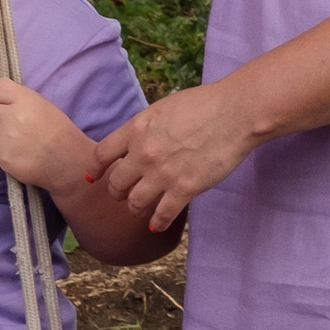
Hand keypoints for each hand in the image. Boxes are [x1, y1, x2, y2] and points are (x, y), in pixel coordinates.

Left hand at [0, 75, 84, 194]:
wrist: (69, 163)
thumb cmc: (59, 131)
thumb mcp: (43, 104)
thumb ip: (18, 98)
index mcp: (24, 100)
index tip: (0, 100)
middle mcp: (12, 118)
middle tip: (9, 121)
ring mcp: (5, 139)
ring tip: (14, 138)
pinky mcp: (2, 158)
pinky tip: (13, 150)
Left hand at [87, 80, 259, 231]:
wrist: (234, 113)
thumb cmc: (203, 105)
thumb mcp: (162, 109)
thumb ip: (144, 128)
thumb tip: (135, 140)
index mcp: (136, 129)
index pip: (101, 155)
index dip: (95, 170)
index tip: (94, 178)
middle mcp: (144, 153)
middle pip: (116, 183)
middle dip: (117, 191)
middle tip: (123, 194)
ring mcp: (163, 173)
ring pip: (135, 203)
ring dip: (135, 208)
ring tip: (140, 208)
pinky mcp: (185, 189)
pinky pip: (162, 215)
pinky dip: (158, 222)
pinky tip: (157, 224)